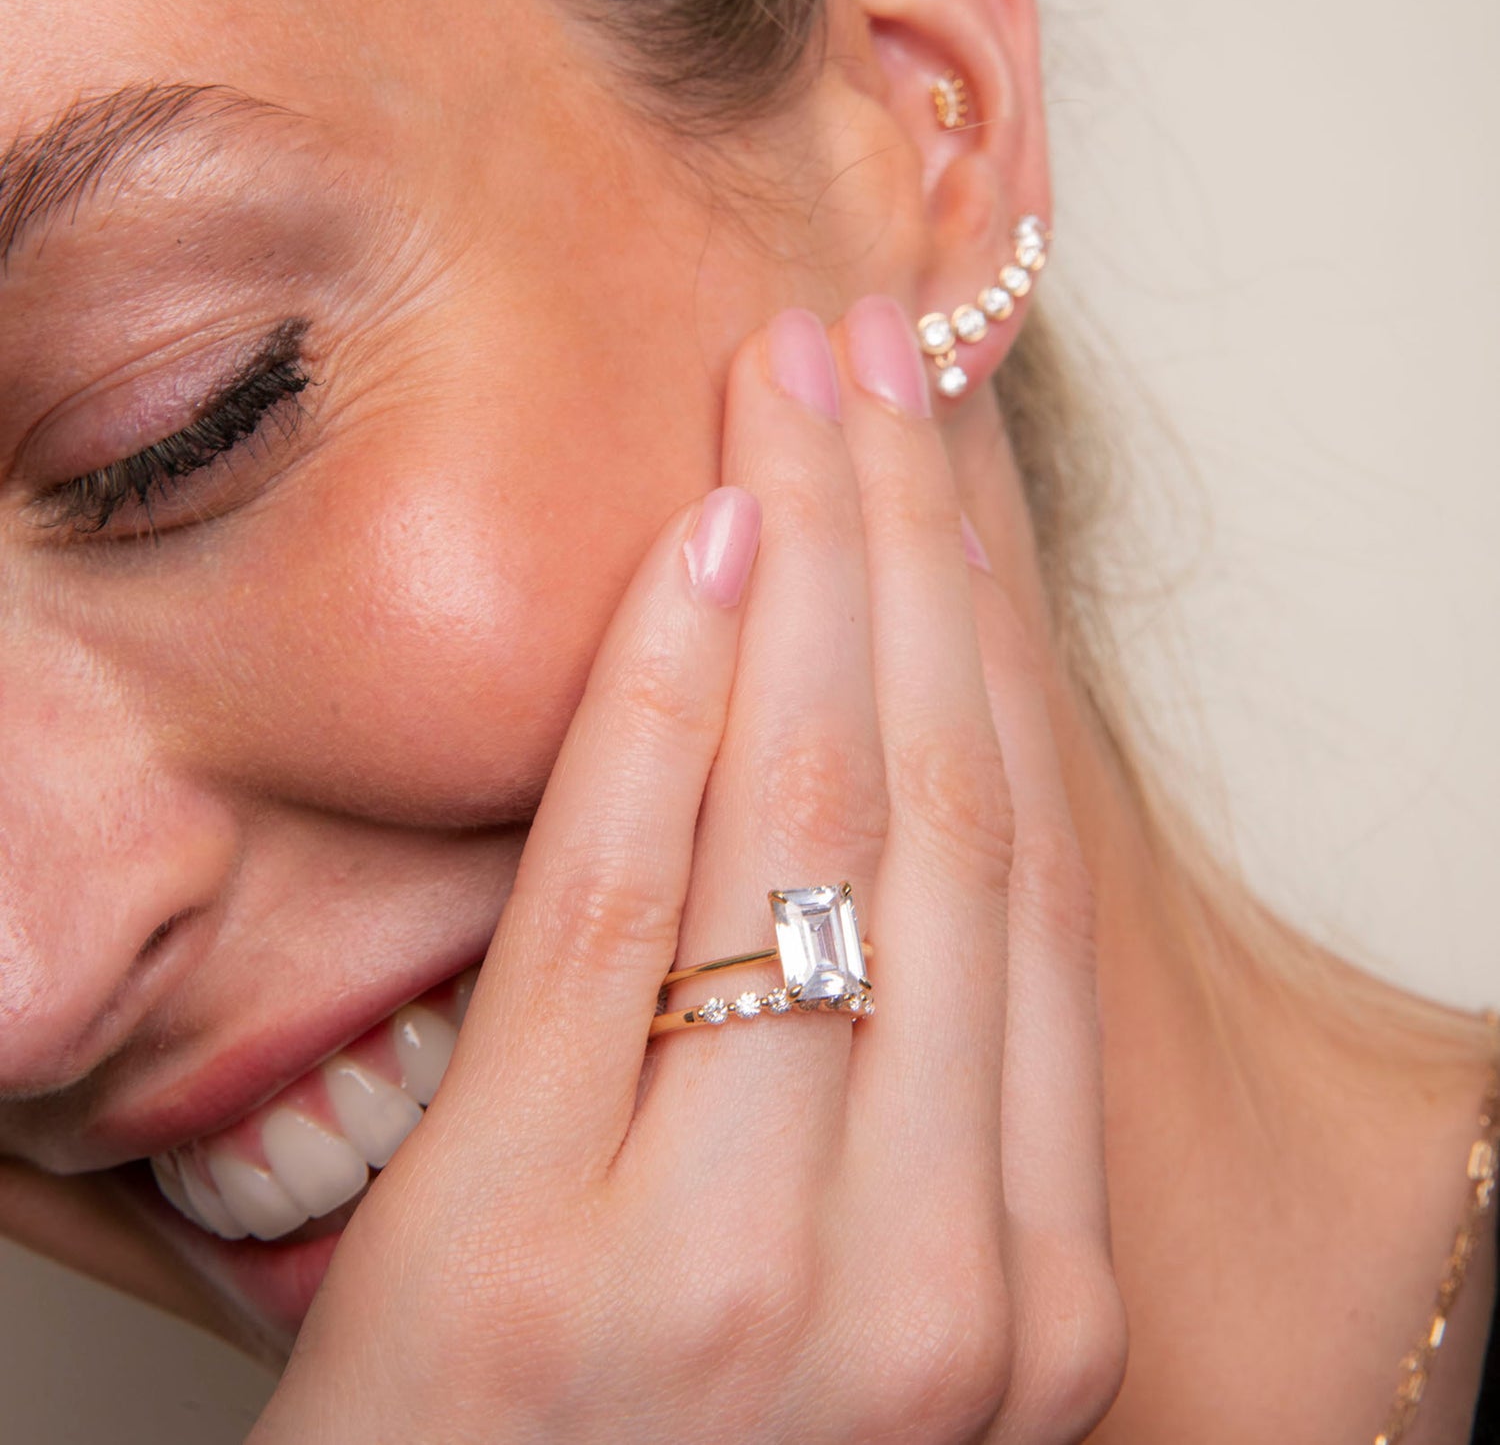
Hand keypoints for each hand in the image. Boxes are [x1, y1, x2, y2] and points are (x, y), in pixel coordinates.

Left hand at [251, 298, 1125, 1443]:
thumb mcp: (846, 1295)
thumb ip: (899, 1103)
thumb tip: (890, 802)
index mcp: (1034, 1296)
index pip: (1021, 876)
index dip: (987, 640)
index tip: (946, 471)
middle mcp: (938, 1283)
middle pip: (942, 814)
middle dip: (912, 553)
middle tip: (872, 362)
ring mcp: (746, 1278)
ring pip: (816, 829)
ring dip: (811, 571)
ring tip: (793, 390)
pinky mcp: (538, 1260)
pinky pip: (628, 908)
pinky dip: (668, 704)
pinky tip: (696, 546)